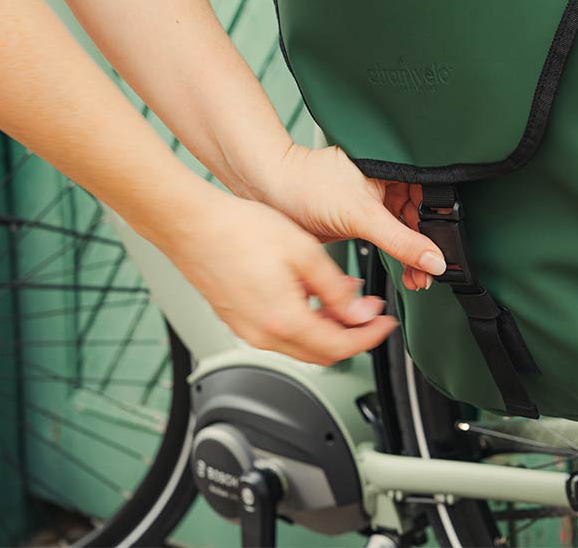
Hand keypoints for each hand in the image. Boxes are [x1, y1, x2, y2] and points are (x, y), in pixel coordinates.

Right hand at [145, 186, 396, 363]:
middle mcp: (263, 335)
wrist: (191, 224)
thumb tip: (358, 312)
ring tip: (343, 298)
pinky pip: (279, 332)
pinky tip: (310, 295)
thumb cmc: (237, 231)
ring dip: (328, 327)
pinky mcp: (238, 320)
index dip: (370, 337)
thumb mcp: (304, 252)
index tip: (385, 324)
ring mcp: (247, 330)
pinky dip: (303, 321)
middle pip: (321, 353)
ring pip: (300, 344)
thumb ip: (335, 289)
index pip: (341, 347)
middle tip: (369, 311)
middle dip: (352, 335)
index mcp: (284, 321)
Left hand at [261, 144, 446, 290]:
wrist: (268, 193)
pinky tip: (400, 269)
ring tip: (415, 277)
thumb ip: (402, 241)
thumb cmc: (306, 184)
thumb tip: (434, 258)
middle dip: (427, 248)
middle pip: (422, 219)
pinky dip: (396, 256)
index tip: (446, 254)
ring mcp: (375, 203)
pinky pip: (388, 240)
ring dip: (411, 256)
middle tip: (428, 273)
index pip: (433, 199)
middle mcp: (389, 183)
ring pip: (405, 232)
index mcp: (397, 168)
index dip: (442, 227)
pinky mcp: (361, 221)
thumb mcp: (362, 215)